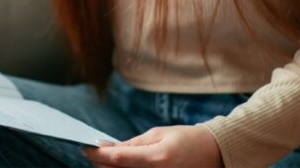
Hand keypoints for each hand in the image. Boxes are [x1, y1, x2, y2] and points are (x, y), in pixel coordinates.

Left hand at [83, 125, 221, 167]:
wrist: (214, 155)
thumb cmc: (186, 140)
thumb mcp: (158, 134)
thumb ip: (132, 143)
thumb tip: (107, 146)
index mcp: (157, 158)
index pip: (118, 158)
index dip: (97, 154)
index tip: (85, 147)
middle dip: (101, 163)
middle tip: (93, 152)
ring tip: (105, 159)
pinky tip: (119, 165)